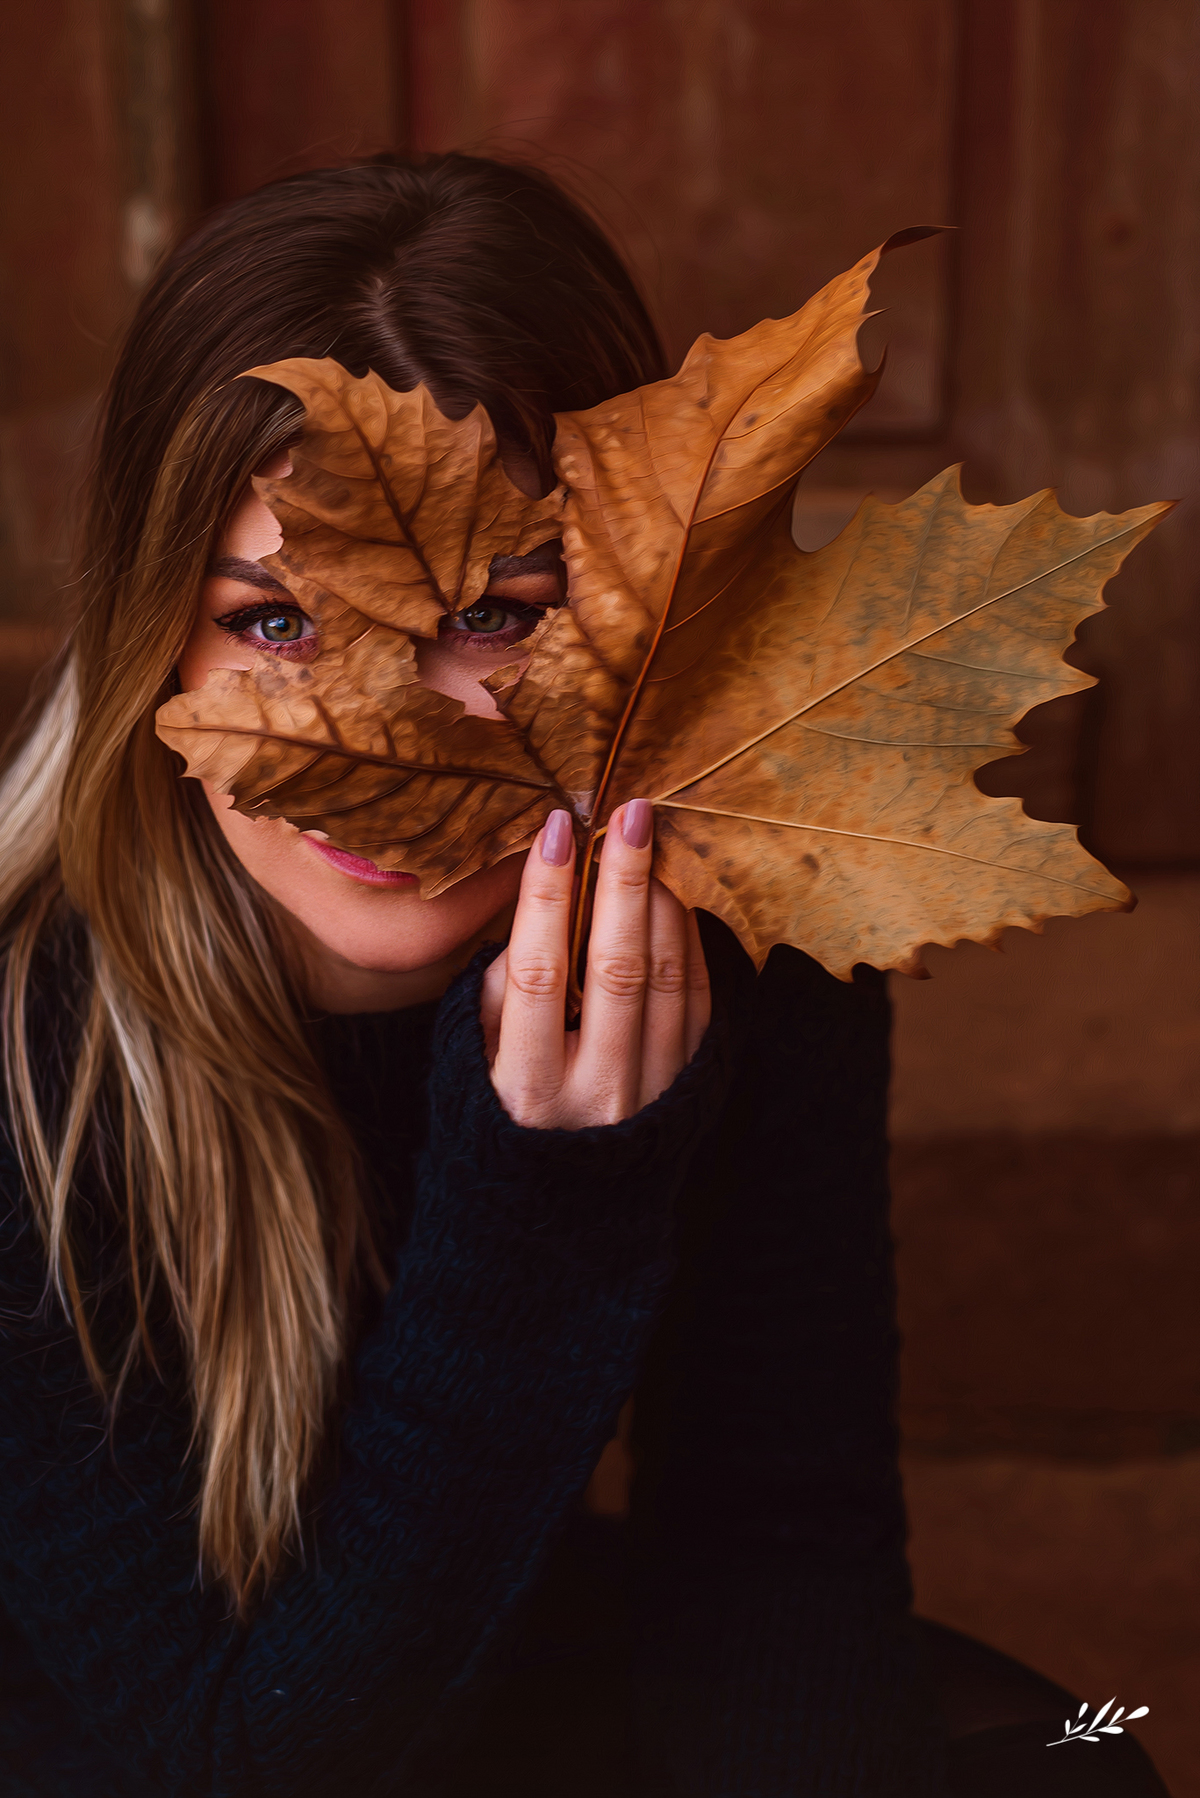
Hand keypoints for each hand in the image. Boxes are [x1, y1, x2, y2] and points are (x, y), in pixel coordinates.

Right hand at [481, 800, 710, 1128]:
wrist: (566, 1219)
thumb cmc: (503, 1123)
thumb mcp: (473, 1069)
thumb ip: (494, 994)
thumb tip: (535, 910)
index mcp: (528, 1090)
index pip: (537, 972)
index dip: (546, 896)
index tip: (555, 832)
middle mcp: (598, 1095)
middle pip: (616, 967)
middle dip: (622, 882)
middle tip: (629, 817)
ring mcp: (652, 1094)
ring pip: (668, 980)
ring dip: (660, 904)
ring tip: (647, 849)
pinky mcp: (690, 1090)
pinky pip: (700, 1003)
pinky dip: (690, 945)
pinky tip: (672, 903)